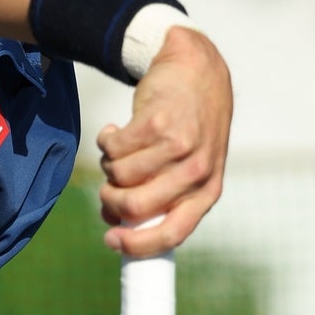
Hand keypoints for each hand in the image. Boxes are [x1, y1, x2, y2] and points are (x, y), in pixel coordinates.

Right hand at [96, 26, 230, 256]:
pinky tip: (117, 129)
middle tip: (108, 186)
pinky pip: (112, 147)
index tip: (111, 241)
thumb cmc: (187, 126)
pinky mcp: (156, 122)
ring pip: (119, 174)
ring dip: (109, 164)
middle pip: (135, 206)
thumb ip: (164, 196)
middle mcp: (196, 172)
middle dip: (110, 199)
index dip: (137, 244)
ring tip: (121, 149)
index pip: (173, 232)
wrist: (195, 70)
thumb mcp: (192, 165)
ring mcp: (178, 147)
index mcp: (207, 191)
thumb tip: (116, 223)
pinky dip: (107, 139)